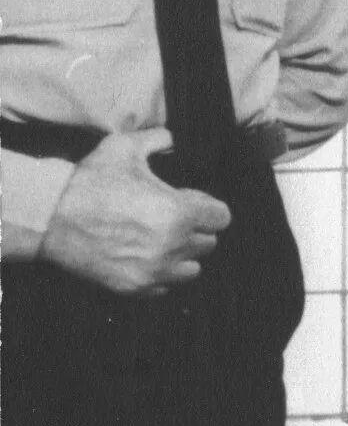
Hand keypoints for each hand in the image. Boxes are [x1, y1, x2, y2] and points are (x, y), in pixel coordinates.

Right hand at [37, 129, 230, 297]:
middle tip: (173, 220)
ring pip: (191, 269)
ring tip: (162, 242)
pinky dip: (160, 275)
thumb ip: (159, 138)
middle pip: (208, 243)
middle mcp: (173, 245)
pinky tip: (144, 258)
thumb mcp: (125, 147)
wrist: (49, 217)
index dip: (209, 208)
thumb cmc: (89, 181)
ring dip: (182, 256)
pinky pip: (164, 287)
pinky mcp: (134, 287)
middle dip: (195, 230)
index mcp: (180, 212)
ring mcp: (154, 270)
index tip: (192, 204)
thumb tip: (174, 137)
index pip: (221, 218)